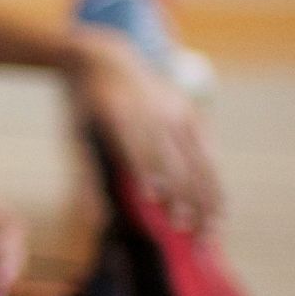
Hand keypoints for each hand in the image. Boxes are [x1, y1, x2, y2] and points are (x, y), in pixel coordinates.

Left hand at [72, 32, 221, 233]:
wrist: (104, 57)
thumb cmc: (83, 107)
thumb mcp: (75, 135)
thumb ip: (86, 175)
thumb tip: (95, 220)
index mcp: (119, 116)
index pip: (138, 151)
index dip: (149, 176)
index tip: (157, 203)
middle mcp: (153, 112)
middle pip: (175, 163)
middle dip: (187, 203)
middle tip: (192, 238)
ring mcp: (176, 110)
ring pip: (198, 162)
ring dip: (208, 199)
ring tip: (214, 232)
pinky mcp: (189, 112)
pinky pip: (206, 151)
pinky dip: (213, 181)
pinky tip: (220, 208)